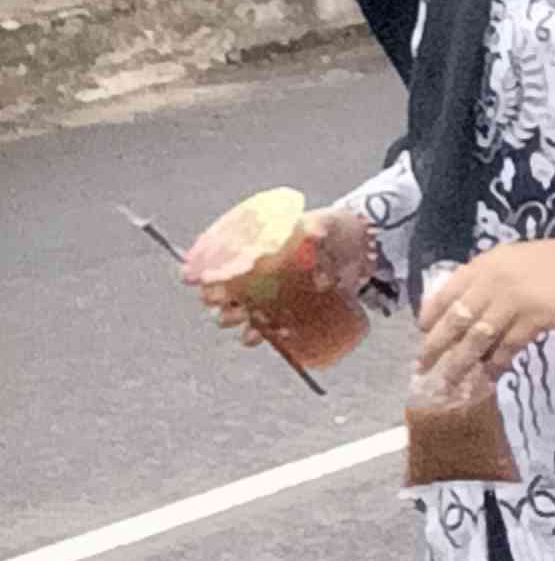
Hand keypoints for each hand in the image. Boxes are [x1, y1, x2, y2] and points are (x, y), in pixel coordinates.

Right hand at [194, 199, 367, 344]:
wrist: (356, 247)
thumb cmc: (329, 230)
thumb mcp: (324, 224)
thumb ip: (317, 228)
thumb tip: (313, 237)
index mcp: (253, 245)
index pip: (215, 259)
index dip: (198, 270)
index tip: (190, 278)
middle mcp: (252, 272)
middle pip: (219, 289)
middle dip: (215, 299)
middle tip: (224, 301)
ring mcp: (266, 293)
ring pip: (236, 311)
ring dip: (234, 319)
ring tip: (246, 319)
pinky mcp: (284, 311)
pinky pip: (263, 328)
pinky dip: (260, 335)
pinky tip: (265, 336)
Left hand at [416, 233, 554, 378]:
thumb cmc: (554, 260)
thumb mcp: (511, 259)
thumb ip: (485, 279)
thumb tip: (461, 309)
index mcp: (484, 265)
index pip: (445, 293)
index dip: (429, 318)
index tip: (423, 334)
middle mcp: (492, 283)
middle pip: (455, 321)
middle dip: (435, 348)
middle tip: (424, 368)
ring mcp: (513, 302)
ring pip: (476, 340)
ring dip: (460, 364)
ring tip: (449, 381)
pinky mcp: (533, 320)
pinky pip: (506, 347)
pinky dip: (495, 364)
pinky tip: (490, 375)